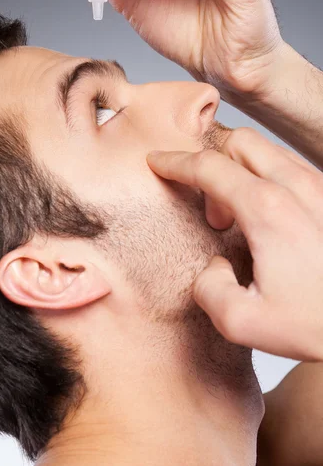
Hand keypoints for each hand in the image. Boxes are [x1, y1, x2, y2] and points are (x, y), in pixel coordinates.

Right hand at [146, 128, 322, 361]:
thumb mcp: (244, 323)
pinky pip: (289, 167)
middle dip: (212, 165)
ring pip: (266, 151)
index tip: (157, 162)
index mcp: (267, 210)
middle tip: (212, 212)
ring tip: (240, 220)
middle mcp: (295, 187)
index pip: (208, 167)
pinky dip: (266, 179)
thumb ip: (208, 288)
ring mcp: (318, 187)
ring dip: (240, 173)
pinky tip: (268, 218)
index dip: (175, 162)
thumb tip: (213, 265)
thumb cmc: (319, 322)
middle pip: (239, 142)